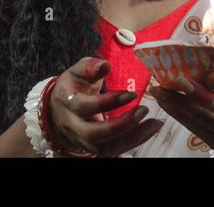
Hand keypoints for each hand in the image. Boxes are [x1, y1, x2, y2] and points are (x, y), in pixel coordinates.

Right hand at [49, 57, 163, 156]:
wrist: (59, 110)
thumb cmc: (74, 86)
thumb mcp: (77, 71)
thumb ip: (90, 67)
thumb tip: (105, 65)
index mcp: (67, 102)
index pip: (86, 106)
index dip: (108, 102)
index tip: (131, 94)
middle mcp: (73, 126)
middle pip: (95, 134)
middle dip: (122, 125)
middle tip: (144, 111)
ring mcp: (83, 140)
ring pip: (107, 147)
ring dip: (132, 137)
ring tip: (154, 124)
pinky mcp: (95, 147)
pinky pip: (114, 150)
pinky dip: (134, 141)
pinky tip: (149, 130)